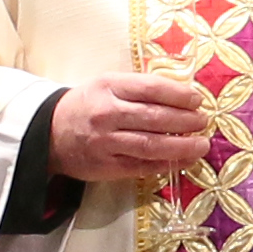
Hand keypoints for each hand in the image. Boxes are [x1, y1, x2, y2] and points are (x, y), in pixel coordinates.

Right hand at [52, 72, 218, 186]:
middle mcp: (107, 114)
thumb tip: (182, 95)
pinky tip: (184, 161)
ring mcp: (106, 142)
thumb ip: (139, 89)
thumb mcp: (107, 85)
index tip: (197, 99)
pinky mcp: (106, 166)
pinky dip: (165, 164)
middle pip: (155, 118)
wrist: (49, 132)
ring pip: (151, 145)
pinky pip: (142, 166)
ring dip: (182, 146)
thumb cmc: (86, 105)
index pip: (151, 89)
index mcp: (109, 87)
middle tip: (203, 122)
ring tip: (202, 145)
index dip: (179, 94)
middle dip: (185, 121)